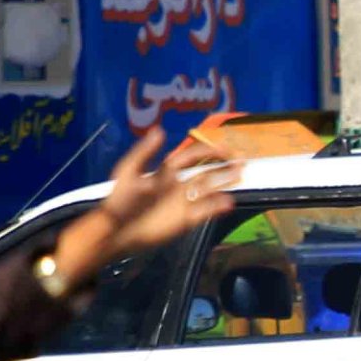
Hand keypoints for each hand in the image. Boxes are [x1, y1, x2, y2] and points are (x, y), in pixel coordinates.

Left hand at [49, 129, 242, 289]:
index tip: (224, 147)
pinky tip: (228, 202)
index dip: (207, 150)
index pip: (191, 156)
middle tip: (242, 160)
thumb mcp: (129, 171)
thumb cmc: (121, 199)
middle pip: (206, 172)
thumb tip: (160, 130)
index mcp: (166, 172)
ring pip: (210, 190)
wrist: (117, 230)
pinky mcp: (186, 220)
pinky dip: (218, 206)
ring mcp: (184, 203)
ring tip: (241, 176)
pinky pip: (206, 211)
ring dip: (225, 182)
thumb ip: (145, 152)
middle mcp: (179, 185)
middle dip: (224, 166)